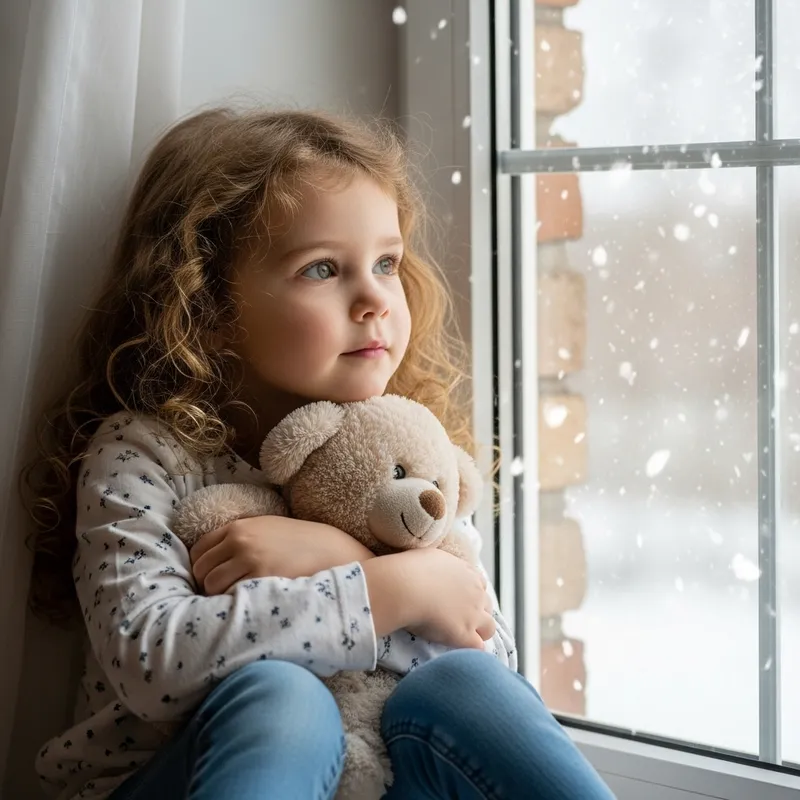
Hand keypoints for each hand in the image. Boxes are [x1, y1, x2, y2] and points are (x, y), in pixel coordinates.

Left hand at [190, 516, 375, 594]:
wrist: (328, 550)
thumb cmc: (296, 542)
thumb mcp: (265, 528)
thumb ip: (239, 537)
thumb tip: (211, 557)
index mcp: (238, 527)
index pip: (198, 550)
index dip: (199, 567)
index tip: (208, 578)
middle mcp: (240, 541)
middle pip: (201, 570)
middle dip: (205, 584)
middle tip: (220, 594)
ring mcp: (250, 560)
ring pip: (212, 586)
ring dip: (218, 596)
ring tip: (234, 600)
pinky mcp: (261, 579)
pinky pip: (230, 596)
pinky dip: (233, 602)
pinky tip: (247, 603)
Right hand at [363, 549, 494, 648]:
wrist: (405, 587)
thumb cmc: (410, 569)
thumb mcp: (431, 557)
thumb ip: (441, 566)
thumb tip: (435, 570)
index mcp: (467, 573)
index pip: (480, 584)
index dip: (470, 593)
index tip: (457, 599)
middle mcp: (475, 592)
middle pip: (487, 605)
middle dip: (477, 613)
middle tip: (458, 619)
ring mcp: (473, 615)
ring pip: (489, 628)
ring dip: (479, 632)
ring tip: (461, 638)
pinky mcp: (465, 634)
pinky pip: (478, 647)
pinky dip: (470, 650)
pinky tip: (457, 651)